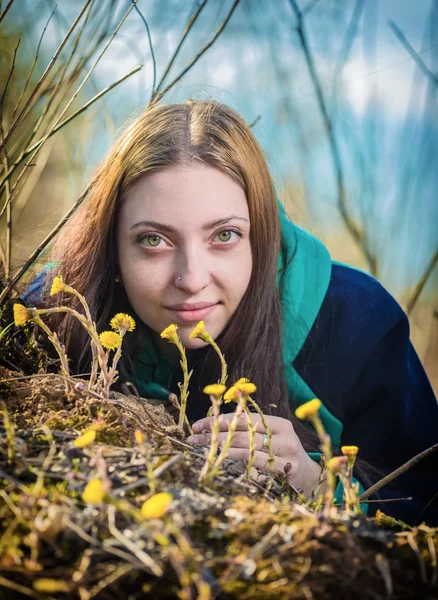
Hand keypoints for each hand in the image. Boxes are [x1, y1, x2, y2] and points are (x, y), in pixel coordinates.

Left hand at [188, 413, 322, 498]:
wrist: (309, 478)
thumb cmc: (283, 454)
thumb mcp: (273, 437)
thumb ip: (252, 430)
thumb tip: (214, 425)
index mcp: (279, 423)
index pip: (243, 418)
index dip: (219, 420)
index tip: (198, 424)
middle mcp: (284, 436)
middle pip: (242, 433)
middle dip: (214, 435)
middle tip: (193, 438)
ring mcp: (286, 455)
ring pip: (246, 449)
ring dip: (220, 450)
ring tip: (201, 449)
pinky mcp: (285, 472)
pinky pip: (254, 466)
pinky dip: (234, 463)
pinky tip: (219, 462)